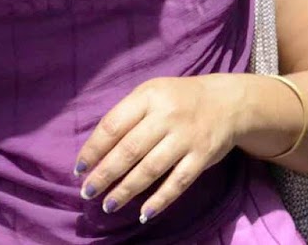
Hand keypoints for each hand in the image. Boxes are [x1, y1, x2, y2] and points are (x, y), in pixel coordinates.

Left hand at [75, 74, 247, 222]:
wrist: (228, 102)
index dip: (93, 149)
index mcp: (148, 96)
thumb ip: (128, 115)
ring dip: (126, 190)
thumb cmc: (179, 99)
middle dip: (105, 174)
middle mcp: (167, 116)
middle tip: (87, 192)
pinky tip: (144, 213)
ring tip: (108, 205)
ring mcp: (186, 137)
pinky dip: (160, 200)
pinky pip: (178, 182)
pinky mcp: (202, 156)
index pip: (113, 125)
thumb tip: (97, 150)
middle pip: (129, 150)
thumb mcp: (152, 94)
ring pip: (150, 169)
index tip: (79, 169)